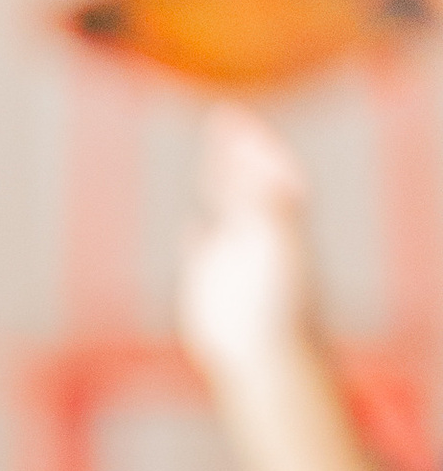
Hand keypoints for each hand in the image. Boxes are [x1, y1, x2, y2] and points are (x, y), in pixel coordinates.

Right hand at [179, 106, 317, 387]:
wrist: (264, 352)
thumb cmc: (278, 304)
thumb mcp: (279, 248)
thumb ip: (273, 210)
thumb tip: (270, 179)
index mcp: (279, 219)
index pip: (268, 168)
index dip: (254, 142)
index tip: (236, 118)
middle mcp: (257, 232)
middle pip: (246, 180)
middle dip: (236, 150)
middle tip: (223, 117)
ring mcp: (233, 256)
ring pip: (225, 210)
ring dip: (218, 183)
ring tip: (213, 158)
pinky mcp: (209, 283)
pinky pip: (202, 251)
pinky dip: (195, 236)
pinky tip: (191, 225)